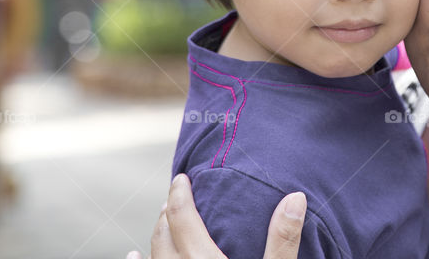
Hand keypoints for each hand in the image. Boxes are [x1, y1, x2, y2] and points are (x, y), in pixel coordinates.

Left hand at [126, 174, 306, 258]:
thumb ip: (282, 240)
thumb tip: (295, 196)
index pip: (184, 220)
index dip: (180, 195)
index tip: (181, 178)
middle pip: (164, 236)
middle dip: (169, 212)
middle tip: (176, 195)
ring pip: (153, 258)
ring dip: (156, 236)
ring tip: (162, 220)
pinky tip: (133, 257)